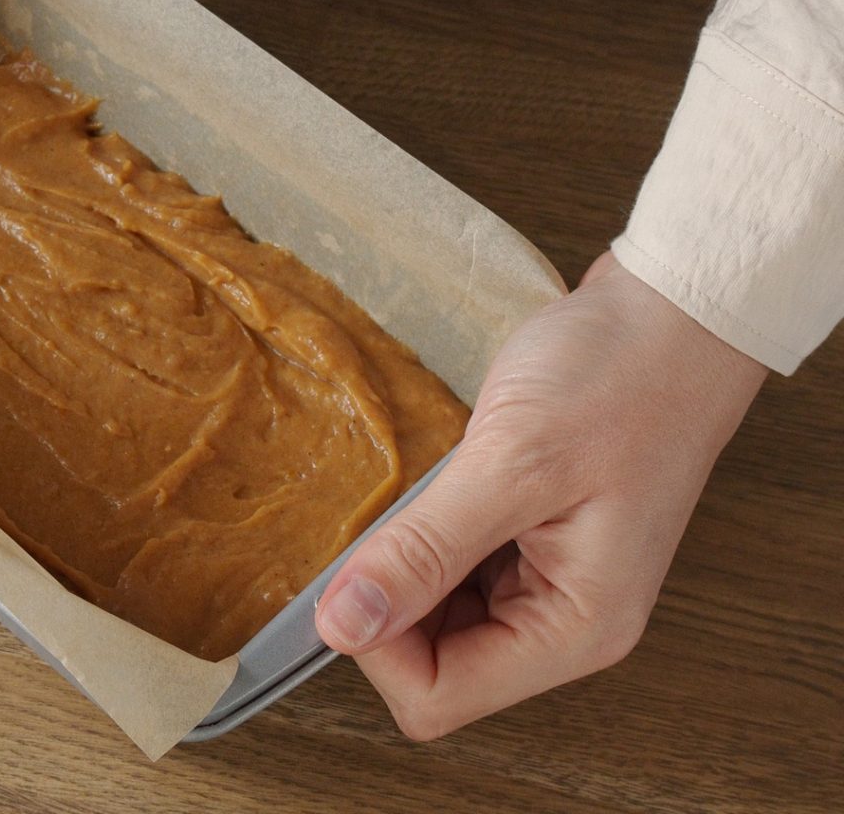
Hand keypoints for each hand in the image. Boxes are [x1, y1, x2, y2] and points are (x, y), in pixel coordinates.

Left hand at [316, 251, 766, 738]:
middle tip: (390, 515)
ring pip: (431, 618)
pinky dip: (423, 538)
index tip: (360, 561)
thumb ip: (425, 550)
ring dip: (403, 565)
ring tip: (422, 492)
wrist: (669, 315)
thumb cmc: (617, 378)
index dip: (378, 642)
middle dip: (389, 601)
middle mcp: (562, 622)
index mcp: (575, 628)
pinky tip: (434, 487)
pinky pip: (448, 571)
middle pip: (430, 665)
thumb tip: (341, 626)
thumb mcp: (513, 462)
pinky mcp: (526, 544)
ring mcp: (545, 584)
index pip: (437, 695)